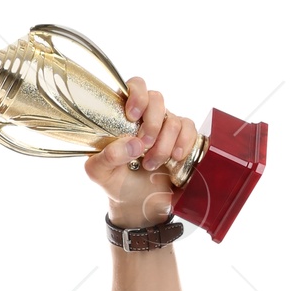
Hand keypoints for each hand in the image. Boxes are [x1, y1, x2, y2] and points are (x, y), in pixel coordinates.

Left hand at [85, 77, 199, 228]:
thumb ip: (107, 157)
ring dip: (164, 144)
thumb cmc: (116, 181)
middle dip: (151, 124)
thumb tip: (133, 144)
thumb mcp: (100, 173)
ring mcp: (166, 126)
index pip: (135, 86)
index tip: (132, 115)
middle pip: (157, 98)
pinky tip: (175, 158)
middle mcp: (147, 116)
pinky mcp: (182, 139)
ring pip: (173, 119)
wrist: (137, 205)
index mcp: (124, 115)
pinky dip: (183, 143)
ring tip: (151, 165)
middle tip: (144, 147)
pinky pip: (189, 129)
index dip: (137, 94)